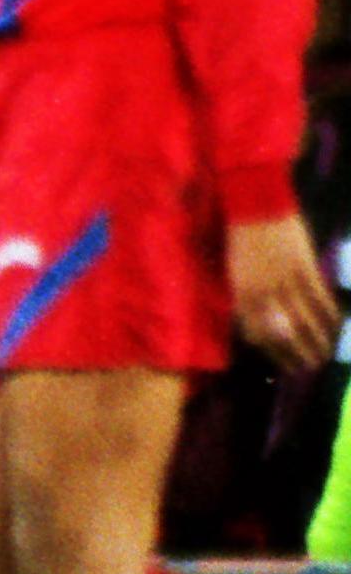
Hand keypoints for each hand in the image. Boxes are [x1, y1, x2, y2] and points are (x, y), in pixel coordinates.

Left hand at [227, 214, 339, 373]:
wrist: (254, 204)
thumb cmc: (240, 237)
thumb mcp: (236, 272)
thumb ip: (247, 297)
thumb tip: (258, 321)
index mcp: (241, 295)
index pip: (258, 334)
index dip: (273, 352)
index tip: (284, 365)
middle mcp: (262, 293)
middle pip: (283, 333)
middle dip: (296, 354)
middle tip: (307, 368)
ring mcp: (285, 281)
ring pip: (304, 319)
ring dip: (316, 340)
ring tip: (324, 355)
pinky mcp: (304, 268)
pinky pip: (319, 298)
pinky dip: (330, 314)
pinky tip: (337, 325)